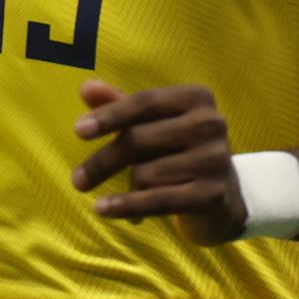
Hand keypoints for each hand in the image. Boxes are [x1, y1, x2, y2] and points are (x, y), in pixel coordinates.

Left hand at [70, 80, 246, 245]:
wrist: (222, 199)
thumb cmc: (177, 151)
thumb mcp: (151, 124)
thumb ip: (119, 104)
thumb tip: (86, 88)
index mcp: (196, 98)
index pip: (145, 102)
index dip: (110, 115)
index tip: (78, 130)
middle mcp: (210, 124)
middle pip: (139, 140)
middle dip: (102, 162)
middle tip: (77, 180)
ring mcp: (215, 160)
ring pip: (145, 174)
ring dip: (122, 190)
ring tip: (111, 200)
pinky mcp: (213, 195)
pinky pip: (157, 201)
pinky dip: (127, 206)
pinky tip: (104, 210)